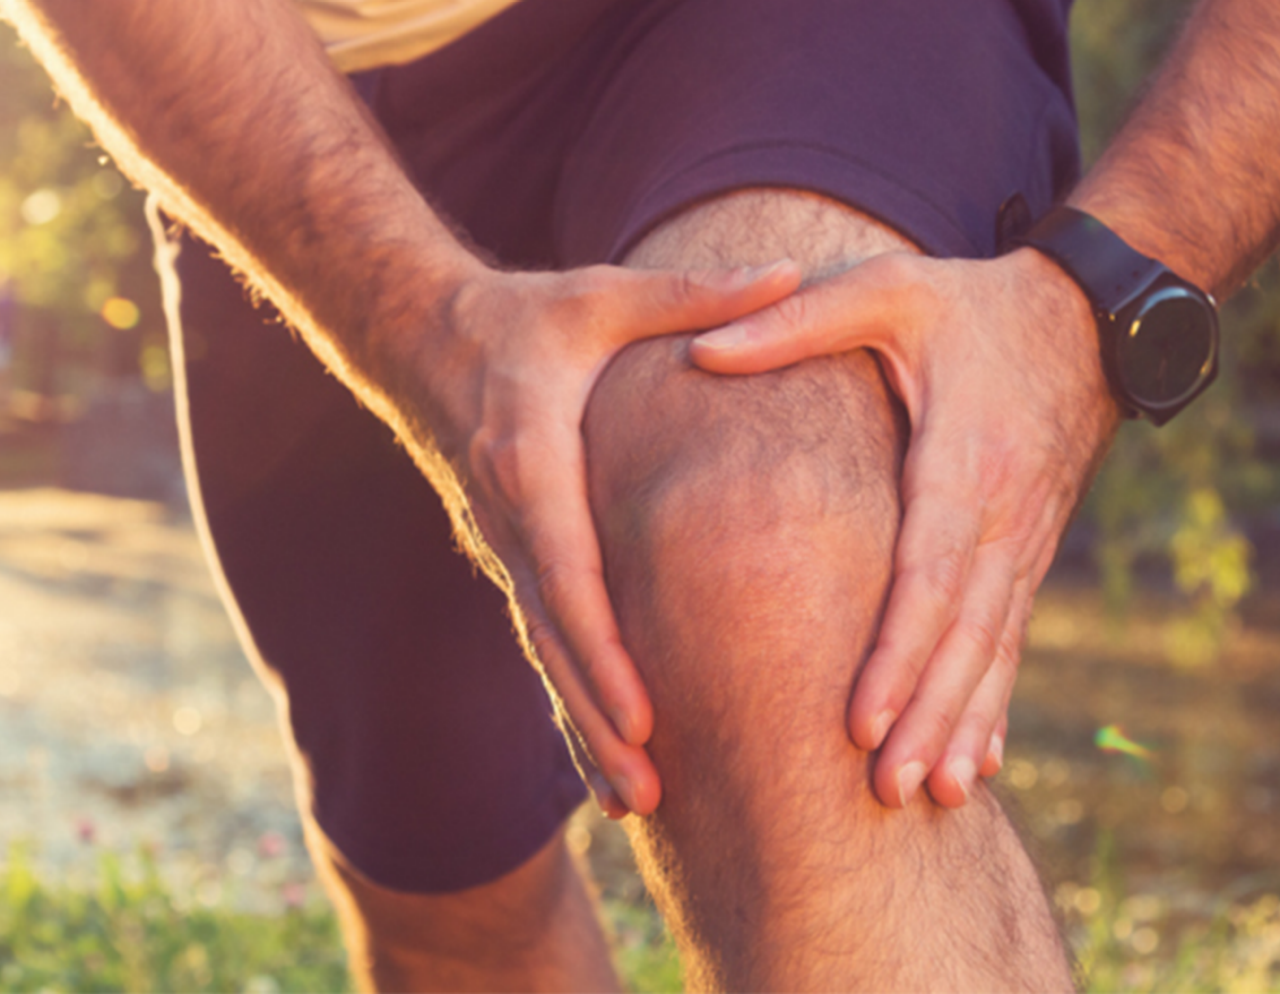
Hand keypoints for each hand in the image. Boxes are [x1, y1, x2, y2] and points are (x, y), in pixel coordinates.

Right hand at [382, 258, 802, 816]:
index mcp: (532, 460)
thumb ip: (696, 294)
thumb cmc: (525, 316)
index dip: (602, 648)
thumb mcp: (605, 294)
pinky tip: (605, 753)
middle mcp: (510, 518)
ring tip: (636, 803)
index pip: (567, 570)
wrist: (421, 337)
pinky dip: (571, 698)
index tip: (643, 713)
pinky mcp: (509, 557)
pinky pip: (542, 639)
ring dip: (583, 729)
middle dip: (597, 719)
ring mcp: (503, 546)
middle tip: (649, 795)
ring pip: (544, 653)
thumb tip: (793, 271)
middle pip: (554, 637)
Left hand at [688, 249, 1118, 807]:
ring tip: (931, 795)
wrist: (1082, 320)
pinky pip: (1011, 638)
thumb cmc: (970, 305)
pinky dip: (994, 702)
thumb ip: (795, 321)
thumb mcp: (885, 291)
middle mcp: (1005, 515)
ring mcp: (1025, 541)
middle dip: (927, 714)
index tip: (858, 719)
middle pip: (965, 633)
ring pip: (994, 649)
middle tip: (886, 789)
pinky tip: (980, 760)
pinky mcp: (1028, 553)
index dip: (896, 652)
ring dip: (963, 723)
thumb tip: (699, 353)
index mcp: (964, 459)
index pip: (930, 574)